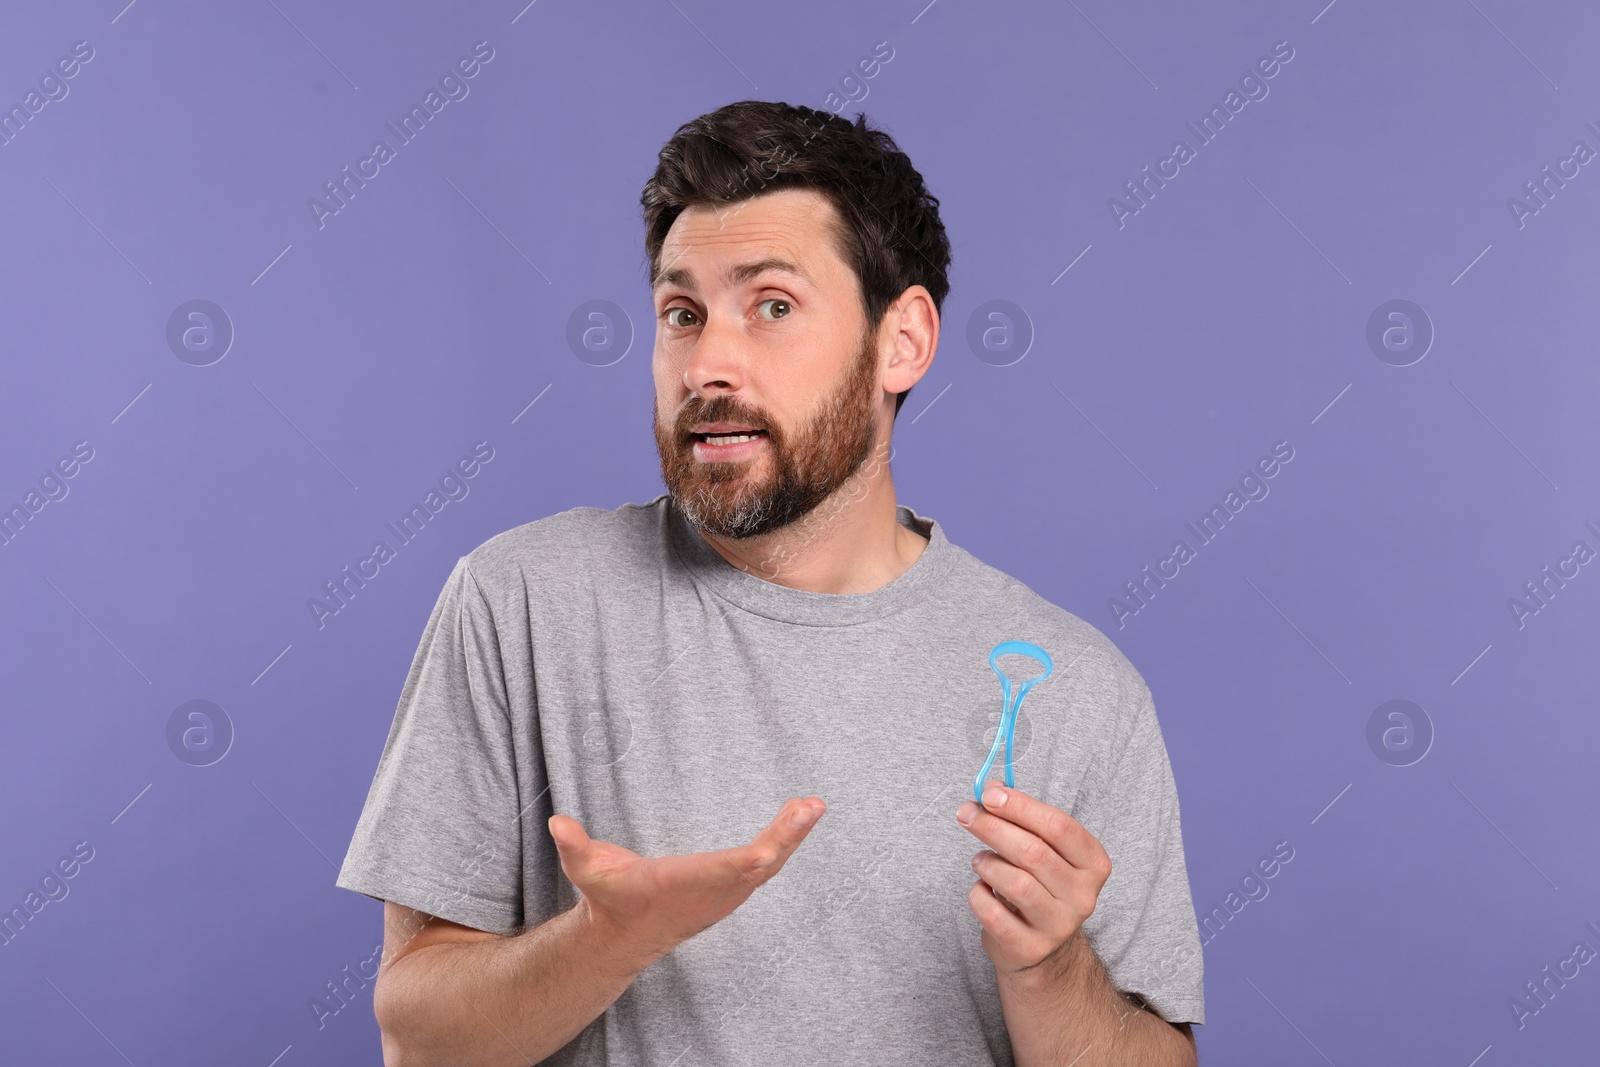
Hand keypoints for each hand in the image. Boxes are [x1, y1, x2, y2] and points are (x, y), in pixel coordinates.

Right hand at [548, 797, 825, 964]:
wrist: (625, 935)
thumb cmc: (609, 896)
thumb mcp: (588, 871)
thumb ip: (575, 846)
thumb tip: (558, 822)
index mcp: (684, 883)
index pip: (725, 872)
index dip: (750, 859)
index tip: (770, 847)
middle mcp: (713, 892)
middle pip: (760, 866)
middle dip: (787, 837)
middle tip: (811, 807)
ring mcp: (727, 894)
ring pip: (769, 866)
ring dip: (793, 836)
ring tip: (812, 805)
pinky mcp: (733, 890)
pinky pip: (767, 865)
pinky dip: (786, 840)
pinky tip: (800, 816)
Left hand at [956, 785, 1110, 978]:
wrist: (1043, 948)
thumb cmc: (1039, 883)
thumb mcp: (1041, 847)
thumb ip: (1020, 816)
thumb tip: (990, 788)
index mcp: (1093, 863)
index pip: (1059, 826)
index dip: (1020, 806)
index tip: (989, 794)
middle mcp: (1083, 895)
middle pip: (1033, 852)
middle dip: (993, 827)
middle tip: (967, 814)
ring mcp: (1059, 925)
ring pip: (1015, 883)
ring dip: (987, 863)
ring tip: (979, 860)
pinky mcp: (1030, 947)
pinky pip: (993, 913)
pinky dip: (978, 895)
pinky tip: (982, 889)